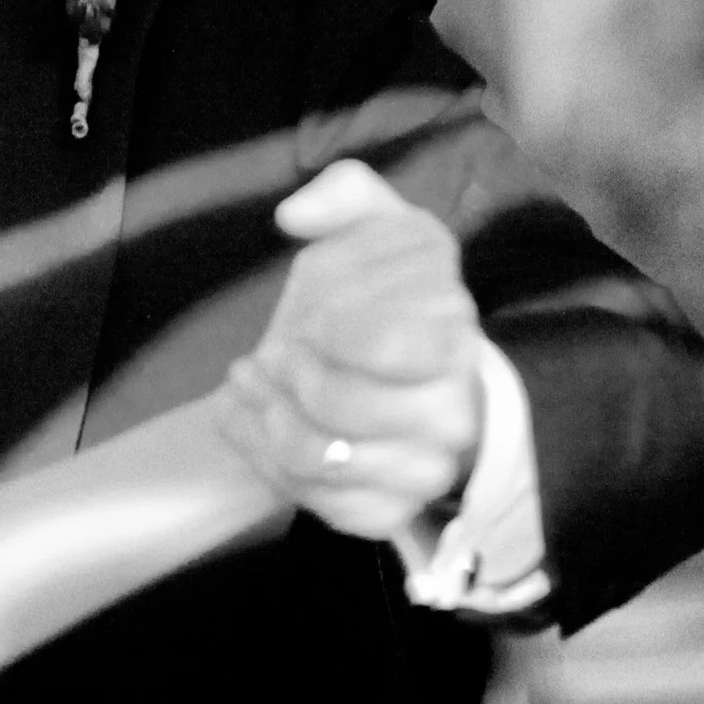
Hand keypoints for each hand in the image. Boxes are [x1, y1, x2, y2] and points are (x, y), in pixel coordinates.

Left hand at [220, 159, 483, 540]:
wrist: (375, 372)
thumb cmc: (371, 293)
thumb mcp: (370, 224)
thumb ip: (344, 192)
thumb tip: (295, 214)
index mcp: (453, 330)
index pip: (387, 340)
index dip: (330, 324)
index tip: (313, 314)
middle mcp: (455, 409)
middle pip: (341, 404)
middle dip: (287, 370)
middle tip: (274, 351)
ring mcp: (424, 468)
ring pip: (316, 456)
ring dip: (260, 410)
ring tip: (250, 377)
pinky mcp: (387, 511)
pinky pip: (312, 501)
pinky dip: (257, 451)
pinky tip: (248, 414)